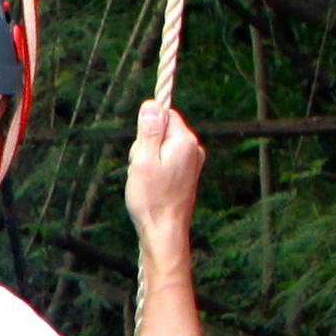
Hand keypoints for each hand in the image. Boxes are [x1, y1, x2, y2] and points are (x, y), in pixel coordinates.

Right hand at [123, 96, 202, 255]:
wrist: (164, 232)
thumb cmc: (151, 199)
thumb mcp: (142, 160)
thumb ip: (148, 130)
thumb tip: (152, 103)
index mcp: (185, 140)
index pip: (164, 114)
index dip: (146, 129)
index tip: (141, 151)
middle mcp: (194, 148)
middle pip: (162, 130)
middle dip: (146, 145)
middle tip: (141, 169)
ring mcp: (193, 162)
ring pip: (163, 146)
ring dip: (149, 159)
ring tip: (147, 181)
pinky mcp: (188, 174)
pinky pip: (167, 160)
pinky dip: (156, 169)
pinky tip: (153, 186)